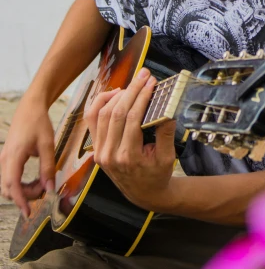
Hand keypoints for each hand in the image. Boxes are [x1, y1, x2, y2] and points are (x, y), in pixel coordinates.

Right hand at [0, 95, 55, 217]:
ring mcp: (3, 159)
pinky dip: (20, 184)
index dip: (20, 201)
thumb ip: (48, 168)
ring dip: (23, 190)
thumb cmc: (39, 123)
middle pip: (8, 188)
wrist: (30, 108)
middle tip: (44, 189)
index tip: (28, 213)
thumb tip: (50, 189)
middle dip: (25, 195)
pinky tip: (35, 179)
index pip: (13, 185)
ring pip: (7, 185)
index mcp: (14, 156)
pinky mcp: (6, 159)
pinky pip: (9, 178)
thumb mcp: (47, 145)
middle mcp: (4, 160)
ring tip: (42, 183)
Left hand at [84, 67, 175, 211]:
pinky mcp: (96, 148)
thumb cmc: (158, 175)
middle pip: (116, 113)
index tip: (151, 82)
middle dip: (131, 90)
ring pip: (102, 113)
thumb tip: (168, 107)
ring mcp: (99, 152)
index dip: (141, 97)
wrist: (144, 193)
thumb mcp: (167, 157)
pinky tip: (115, 94)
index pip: (132, 119)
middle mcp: (109, 154)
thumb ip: (165, 133)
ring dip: (117, 94)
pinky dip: (100, 103)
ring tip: (133, 84)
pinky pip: (92, 120)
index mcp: (128, 157)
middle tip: (144, 75)